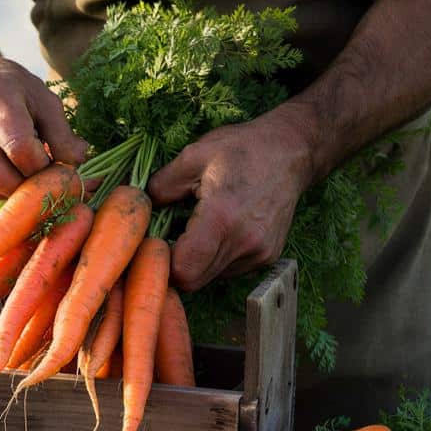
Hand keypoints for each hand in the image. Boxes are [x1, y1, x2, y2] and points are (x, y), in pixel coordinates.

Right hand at [0, 56, 87, 200]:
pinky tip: (2, 176)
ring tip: (22, 180)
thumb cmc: (13, 90)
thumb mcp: (43, 99)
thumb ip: (63, 133)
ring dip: (6, 195)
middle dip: (24, 187)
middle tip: (40, 182)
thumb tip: (79, 166)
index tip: (54, 166)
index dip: (42, 167)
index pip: (19, 147)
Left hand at [146, 112, 313, 290]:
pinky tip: (216, 233)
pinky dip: (214, 260)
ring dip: (195, 264)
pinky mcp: (267, 258)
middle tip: (167, 239)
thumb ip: (160, 187)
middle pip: (193, 281)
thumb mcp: (193, 156)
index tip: (153, 243)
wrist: (292, 152)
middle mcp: (244, 243)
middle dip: (173, 266)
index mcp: (222, 217)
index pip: (181, 270)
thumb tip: (139, 211)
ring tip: (194, 232)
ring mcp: (258, 254)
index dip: (160, 262)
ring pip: (210, 280)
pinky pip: (228, 272)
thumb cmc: (241, 149)